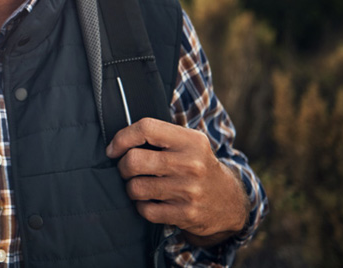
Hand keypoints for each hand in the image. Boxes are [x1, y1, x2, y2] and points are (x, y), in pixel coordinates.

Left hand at [106, 117, 248, 244]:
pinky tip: (150, 202)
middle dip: (122, 167)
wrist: (229, 202)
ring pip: (135, 188)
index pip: (146, 128)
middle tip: (127, 170)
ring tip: (139, 186)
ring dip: (131, 188)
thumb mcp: (188, 143)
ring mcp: (189, 191)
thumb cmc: (197, 166)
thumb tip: (117, 140)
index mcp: (190, 140)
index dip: (122, 138)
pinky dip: (141, 207)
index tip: (113, 149)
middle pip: (134, 160)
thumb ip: (159, 136)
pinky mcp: (186, 214)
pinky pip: (145, 210)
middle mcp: (191, 164)